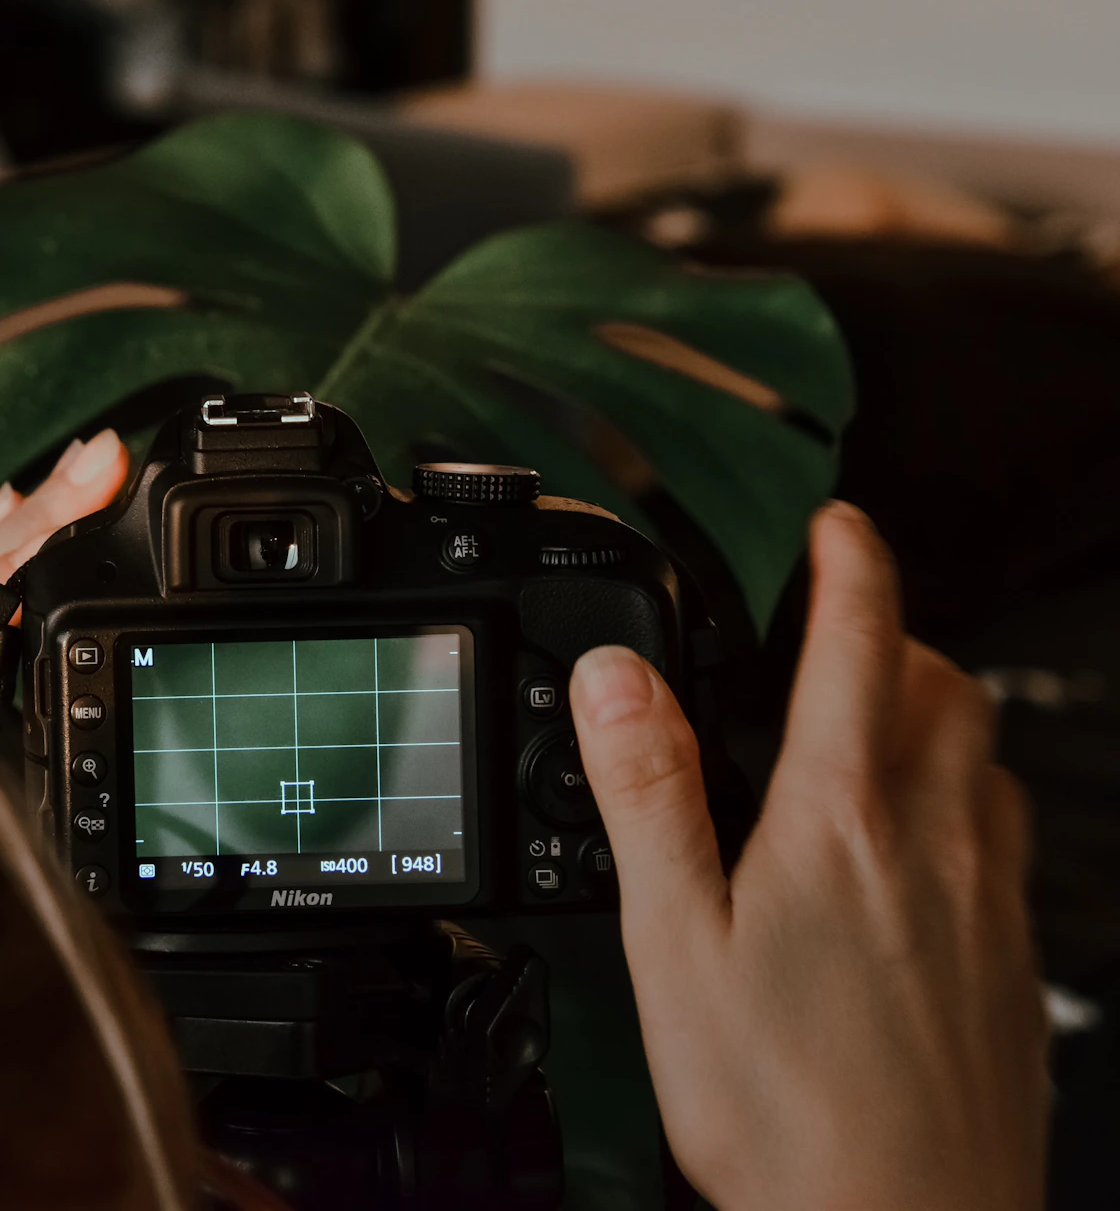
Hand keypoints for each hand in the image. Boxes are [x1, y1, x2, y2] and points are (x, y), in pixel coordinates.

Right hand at [569, 502, 1047, 1210]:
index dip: (851, 564)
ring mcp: (987, 908)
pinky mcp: (1013, 969)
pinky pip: (1005, 843)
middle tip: (840, 637)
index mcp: (841, 823)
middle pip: (943, 688)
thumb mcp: (672, 942)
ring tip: (875, 734)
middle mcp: (934, 846)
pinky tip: (920, 858)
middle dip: (896, 636)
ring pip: (983, 761)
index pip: (861, 646)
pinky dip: (965, 804)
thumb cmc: (782, 1107)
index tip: (837, 525)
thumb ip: (649, 796)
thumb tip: (619, 679)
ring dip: (936, 716)